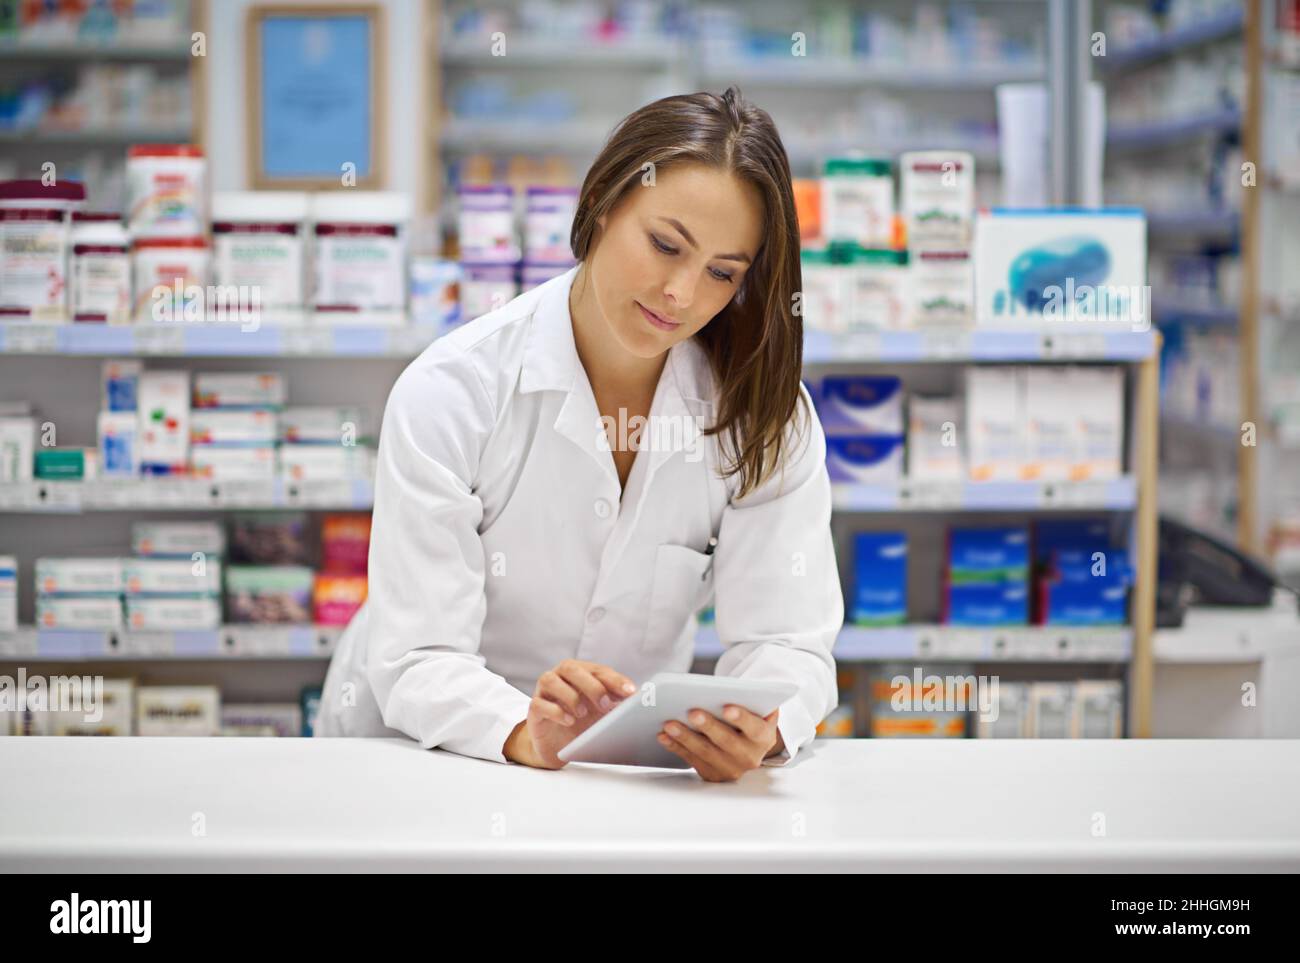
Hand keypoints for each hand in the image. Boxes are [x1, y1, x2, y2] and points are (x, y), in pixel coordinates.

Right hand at [504, 659, 636, 768]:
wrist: (558, 745)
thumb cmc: (583, 724)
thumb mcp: (602, 713)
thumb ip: (616, 704)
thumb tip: (638, 700)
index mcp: (581, 673)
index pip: (598, 670)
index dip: (614, 679)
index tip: (630, 692)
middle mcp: (560, 677)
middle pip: (571, 668)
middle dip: (591, 685)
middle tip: (604, 704)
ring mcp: (544, 692)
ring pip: (550, 680)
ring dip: (570, 696)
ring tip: (582, 714)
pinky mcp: (534, 710)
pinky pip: (539, 703)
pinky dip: (555, 711)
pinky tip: (568, 721)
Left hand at [657, 705, 781, 781]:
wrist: (747, 745)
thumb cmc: (749, 719)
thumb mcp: (759, 710)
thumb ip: (753, 700)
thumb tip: (738, 689)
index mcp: (764, 738)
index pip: (755, 728)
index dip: (742, 719)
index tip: (727, 708)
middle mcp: (749, 757)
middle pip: (727, 742)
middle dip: (708, 726)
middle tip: (692, 712)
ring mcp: (730, 769)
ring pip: (705, 752)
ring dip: (686, 737)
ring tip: (670, 723)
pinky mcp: (712, 774)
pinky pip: (691, 760)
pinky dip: (676, 747)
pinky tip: (663, 735)